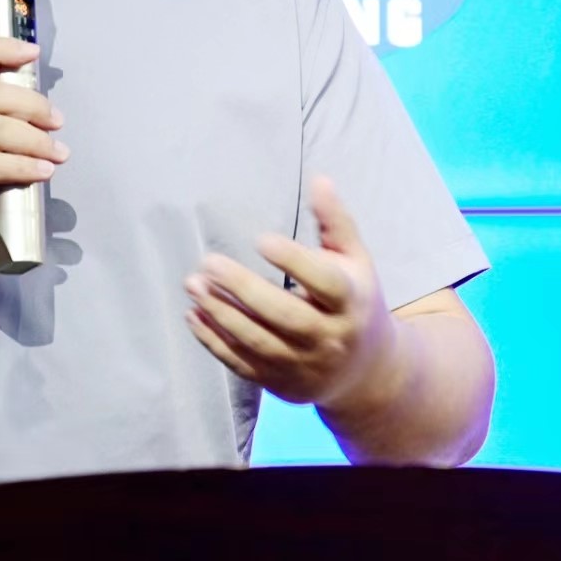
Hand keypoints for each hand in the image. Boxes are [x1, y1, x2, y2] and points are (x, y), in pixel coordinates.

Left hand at [184, 174, 400, 407]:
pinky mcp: (280, 382)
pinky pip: (242, 364)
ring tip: (193, 284)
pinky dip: (214, 342)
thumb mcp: (355, 260)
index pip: (324, 282)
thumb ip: (335, 222)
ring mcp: (303, 364)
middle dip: (244, 290)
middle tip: (207, 262)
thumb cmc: (355, 300)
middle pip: (285, 316)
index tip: (260, 239)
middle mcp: (328, 337)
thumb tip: (319, 178)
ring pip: (258, 342)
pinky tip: (193, 315)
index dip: (293, 261)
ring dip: (220, 314)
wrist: (367, 372)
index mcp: (349, 302)